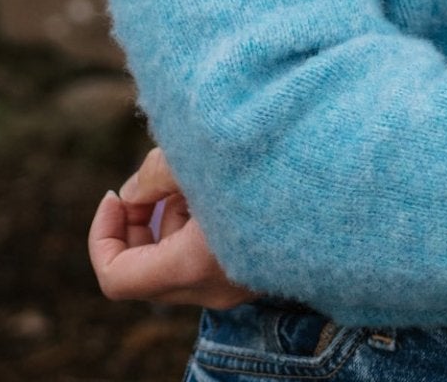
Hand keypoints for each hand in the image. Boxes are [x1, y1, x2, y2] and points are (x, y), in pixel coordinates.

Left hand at [88, 145, 254, 306]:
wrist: (343, 176)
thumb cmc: (263, 165)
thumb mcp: (198, 156)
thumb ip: (153, 175)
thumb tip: (132, 193)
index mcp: (192, 267)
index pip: (115, 276)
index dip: (102, 235)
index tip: (115, 195)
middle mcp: (212, 288)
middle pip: (144, 269)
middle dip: (136, 222)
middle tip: (152, 179)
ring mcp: (236, 285)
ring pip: (176, 260)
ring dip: (170, 217)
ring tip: (198, 173)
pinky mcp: (254, 271)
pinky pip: (206, 257)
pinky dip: (198, 223)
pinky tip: (219, 185)